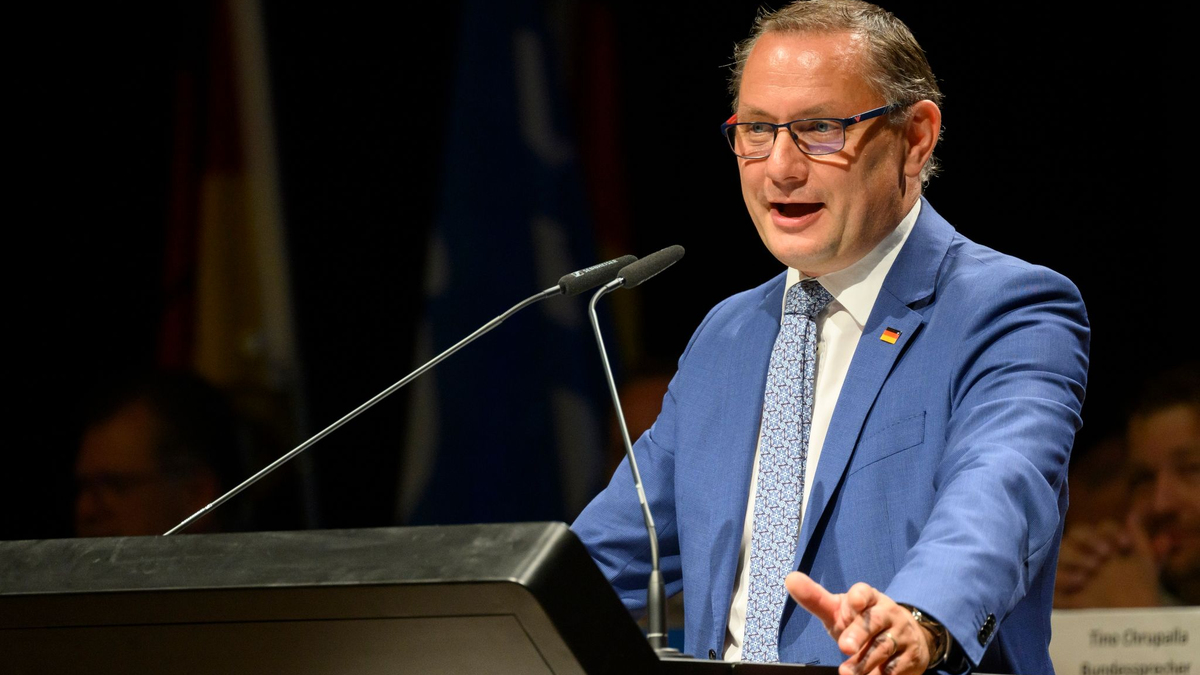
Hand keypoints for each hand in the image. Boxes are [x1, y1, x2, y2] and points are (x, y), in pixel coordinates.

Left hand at [786, 571, 931, 674]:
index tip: (852, 603)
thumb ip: (815, 599)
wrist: (904, 639)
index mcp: (869, 599)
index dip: (859, 597)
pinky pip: (897, 667)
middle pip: (873, 621)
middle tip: (844, 647)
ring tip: (846, 673)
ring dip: (865, 662)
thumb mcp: (839, 612)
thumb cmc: (862, 622)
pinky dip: (884, 673)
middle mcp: (887, 613)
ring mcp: (901, 634)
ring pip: (883, 648)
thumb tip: (790, 579)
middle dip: (859, 633)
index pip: (864, 592)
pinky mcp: (911, 656)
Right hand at [1053, 514, 1160, 607]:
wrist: (1127, 623)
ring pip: (1060, 551)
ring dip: (1076, 558)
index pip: (1101, 528)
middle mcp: (1082, 552)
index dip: (1110, 533)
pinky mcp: (1056, 585)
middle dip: (1090, 542)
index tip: (1124, 545)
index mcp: (1102, 544)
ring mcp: (1066, 568)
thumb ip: (1139, 539)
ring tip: (1090, 573)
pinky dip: (1063, 577)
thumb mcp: (1144, 564)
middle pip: (1077, 533)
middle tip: (1104, 558)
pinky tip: (1079, 584)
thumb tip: (1133, 515)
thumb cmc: (1137, 592)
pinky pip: (1050, 575)